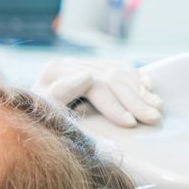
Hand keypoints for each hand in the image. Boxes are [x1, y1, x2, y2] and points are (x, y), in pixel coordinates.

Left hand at [35, 58, 162, 126]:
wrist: (32, 119)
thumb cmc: (37, 121)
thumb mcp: (43, 113)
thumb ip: (58, 96)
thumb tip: (87, 76)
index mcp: (54, 72)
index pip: (92, 85)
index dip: (113, 105)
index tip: (130, 123)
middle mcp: (69, 64)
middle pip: (109, 79)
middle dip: (134, 101)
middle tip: (154, 120)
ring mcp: (82, 64)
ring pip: (118, 73)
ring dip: (140, 91)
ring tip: (157, 109)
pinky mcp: (92, 67)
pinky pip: (120, 68)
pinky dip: (136, 78)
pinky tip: (150, 89)